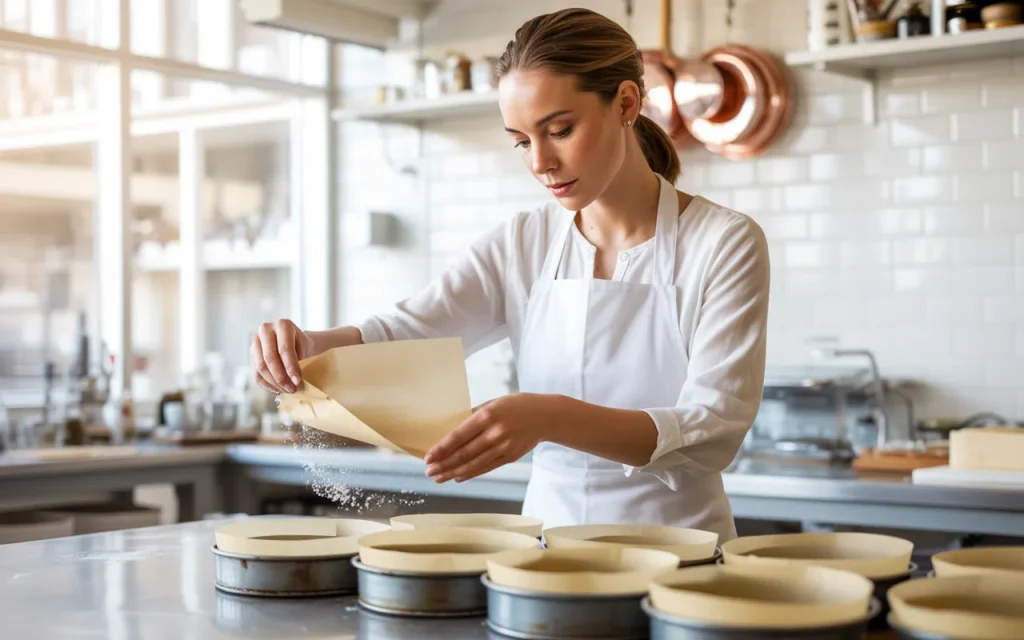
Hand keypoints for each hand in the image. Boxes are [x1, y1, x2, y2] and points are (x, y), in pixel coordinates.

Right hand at [250, 318, 316, 393]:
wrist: (294, 342)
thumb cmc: (302, 345)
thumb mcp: (306, 348)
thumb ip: (300, 360)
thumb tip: (294, 381)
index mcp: (282, 324)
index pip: (284, 349)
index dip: (291, 367)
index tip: (298, 381)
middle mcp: (265, 329)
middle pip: (270, 358)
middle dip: (281, 377)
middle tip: (292, 389)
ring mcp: (255, 340)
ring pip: (261, 367)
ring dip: (274, 383)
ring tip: (287, 390)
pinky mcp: (251, 353)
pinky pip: (256, 372)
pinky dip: (267, 384)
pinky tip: (277, 390)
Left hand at [424, 393, 559, 482]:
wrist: (545, 415)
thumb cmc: (515, 406)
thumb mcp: (493, 403)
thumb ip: (473, 415)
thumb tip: (449, 427)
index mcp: (487, 415)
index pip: (459, 436)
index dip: (442, 449)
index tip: (428, 457)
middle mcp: (495, 432)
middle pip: (464, 453)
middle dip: (444, 464)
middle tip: (429, 472)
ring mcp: (504, 447)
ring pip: (474, 464)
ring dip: (454, 472)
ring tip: (439, 478)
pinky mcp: (510, 457)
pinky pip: (487, 467)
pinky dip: (471, 473)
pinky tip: (458, 477)